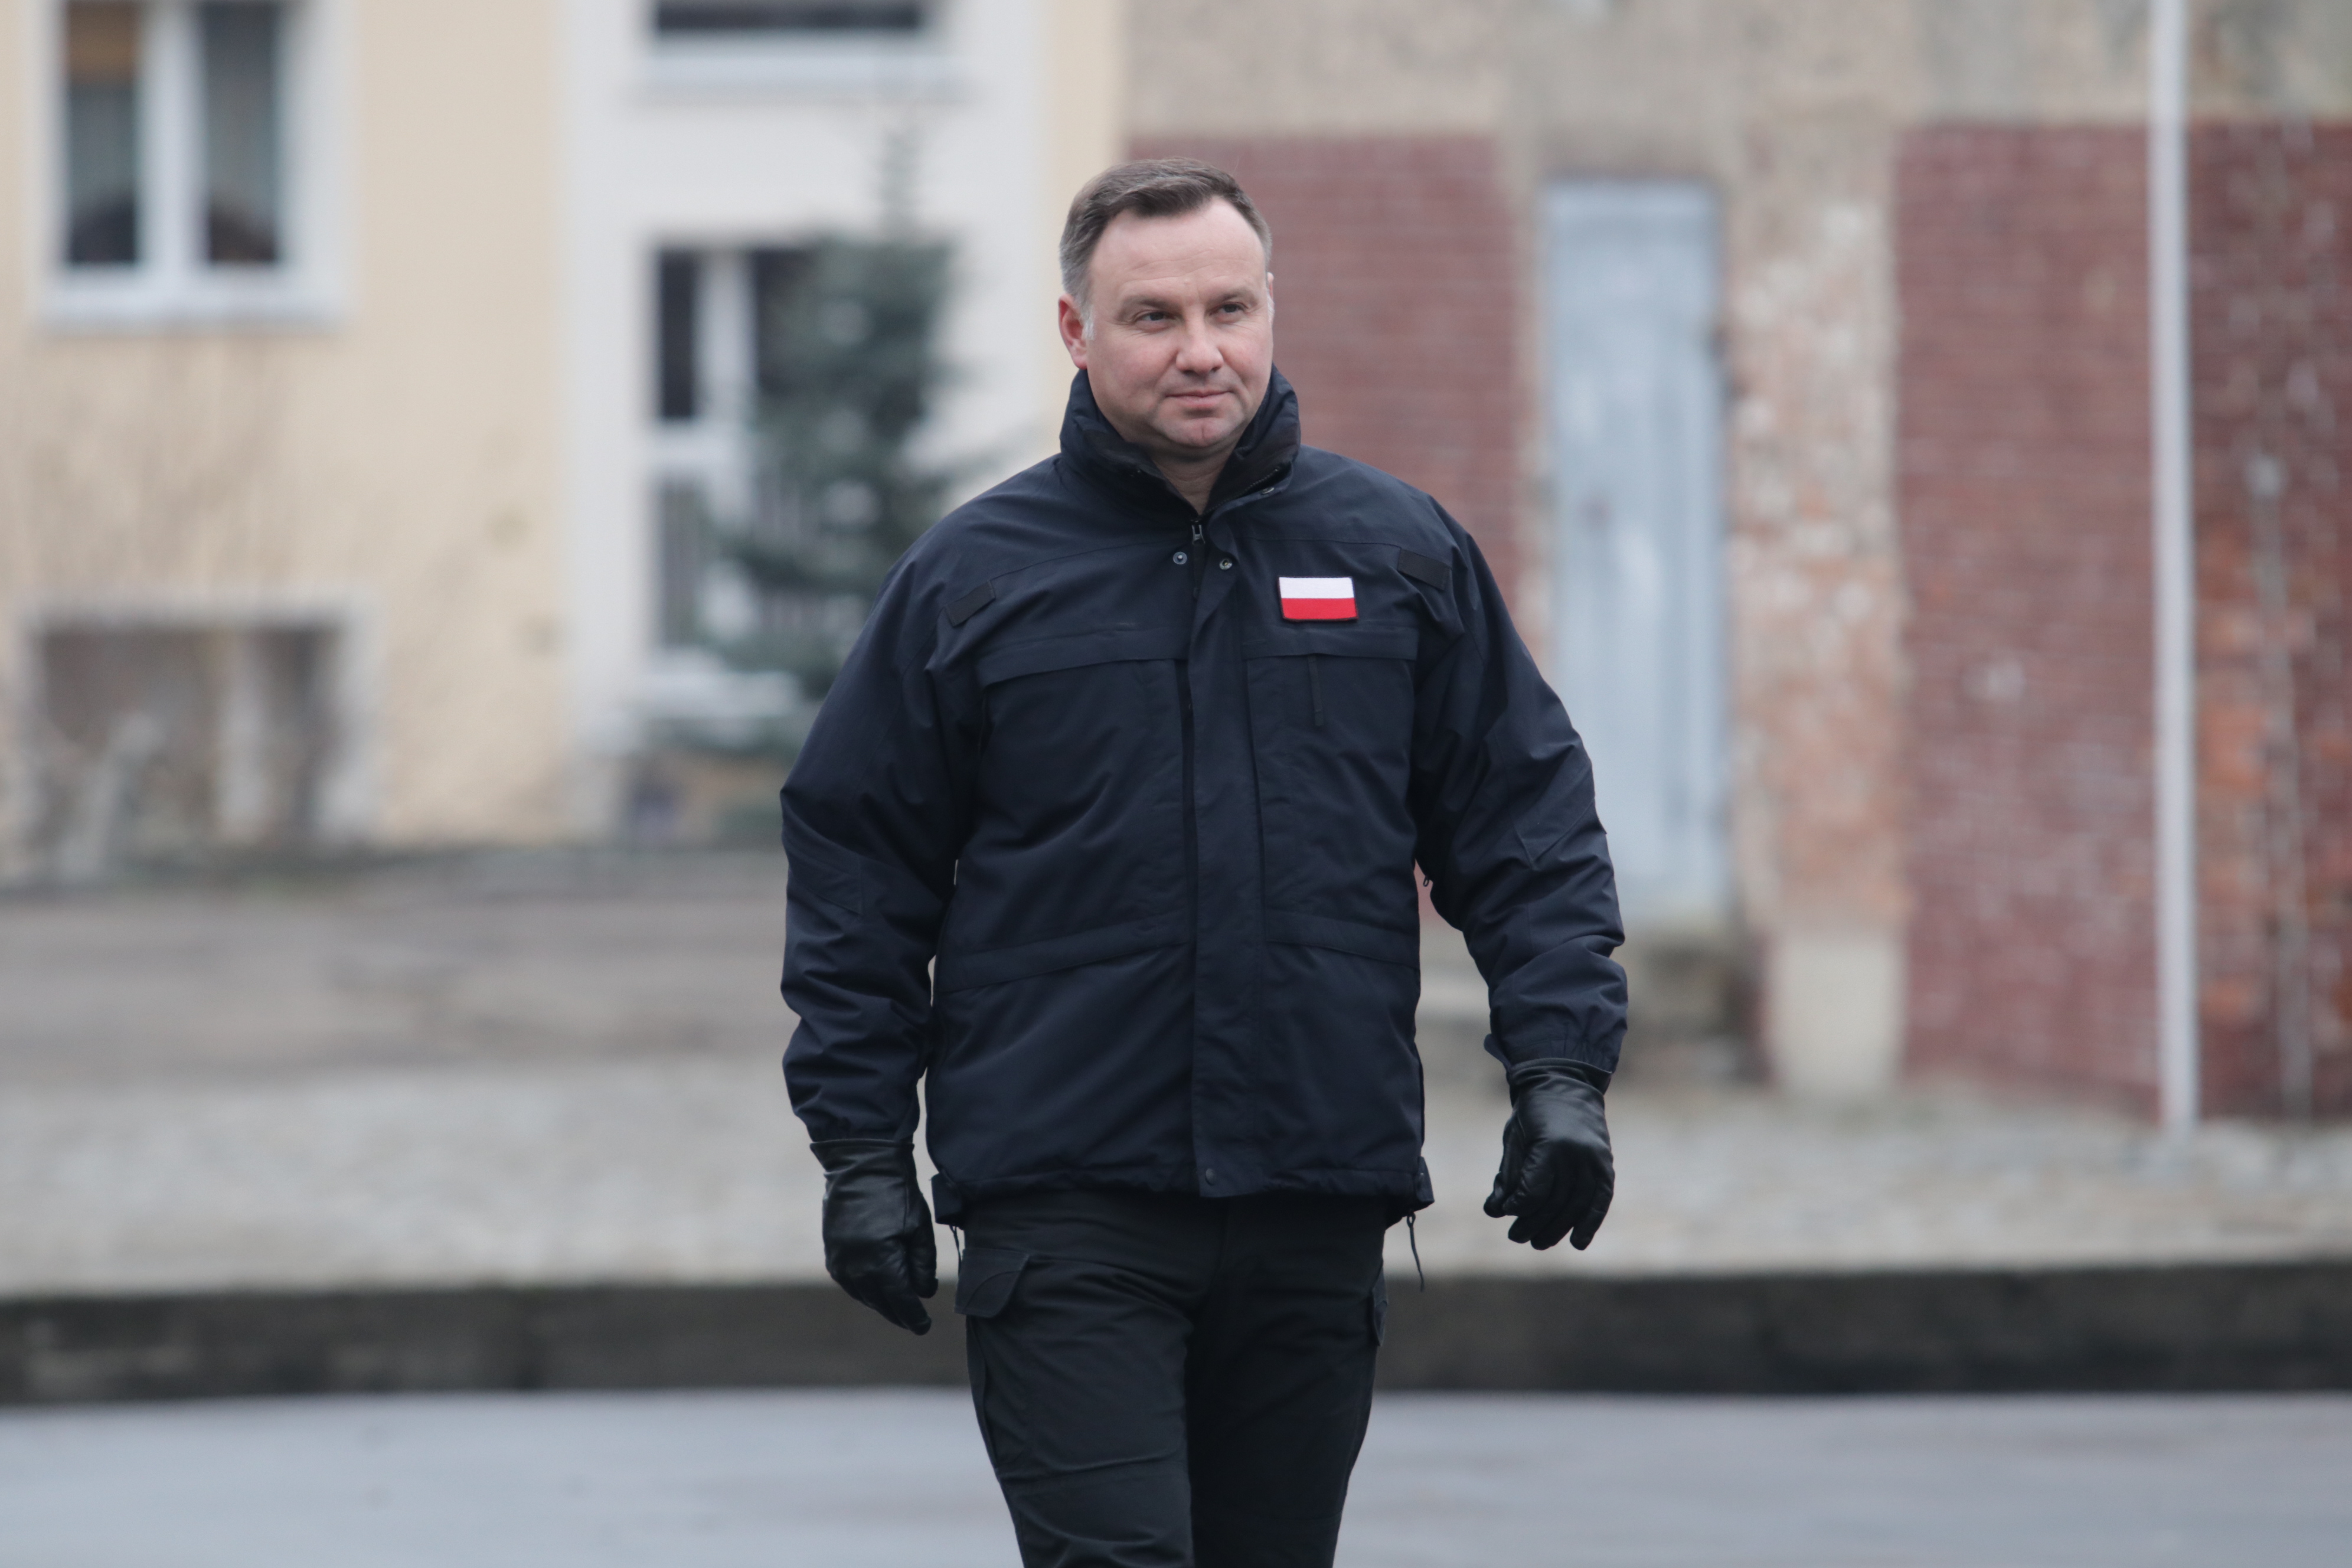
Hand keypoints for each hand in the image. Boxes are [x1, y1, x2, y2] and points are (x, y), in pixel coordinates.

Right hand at [811, 1139, 938, 1333]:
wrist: (861, 1165)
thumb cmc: (896, 1193)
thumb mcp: (919, 1227)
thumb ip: (922, 1264)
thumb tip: (923, 1292)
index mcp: (880, 1262)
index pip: (900, 1301)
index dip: (913, 1317)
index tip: (924, 1327)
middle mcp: (855, 1268)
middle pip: (880, 1302)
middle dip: (898, 1313)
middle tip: (913, 1322)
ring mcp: (840, 1261)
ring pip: (863, 1294)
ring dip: (881, 1303)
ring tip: (897, 1308)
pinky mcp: (832, 1252)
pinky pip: (849, 1282)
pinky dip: (864, 1289)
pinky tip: (876, 1289)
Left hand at [1483, 1060, 1613, 1250]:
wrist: (1565, 1085)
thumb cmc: (1531, 1115)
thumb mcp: (1513, 1140)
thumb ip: (1508, 1176)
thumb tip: (1495, 1211)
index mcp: (1549, 1146)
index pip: (1533, 1191)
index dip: (1517, 1206)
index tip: (1506, 1210)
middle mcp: (1576, 1155)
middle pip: (1555, 1203)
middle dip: (1533, 1224)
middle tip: (1516, 1237)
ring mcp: (1594, 1160)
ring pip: (1576, 1206)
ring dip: (1557, 1229)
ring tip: (1538, 1243)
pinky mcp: (1605, 1164)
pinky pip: (1600, 1199)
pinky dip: (1590, 1223)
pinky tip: (1578, 1243)